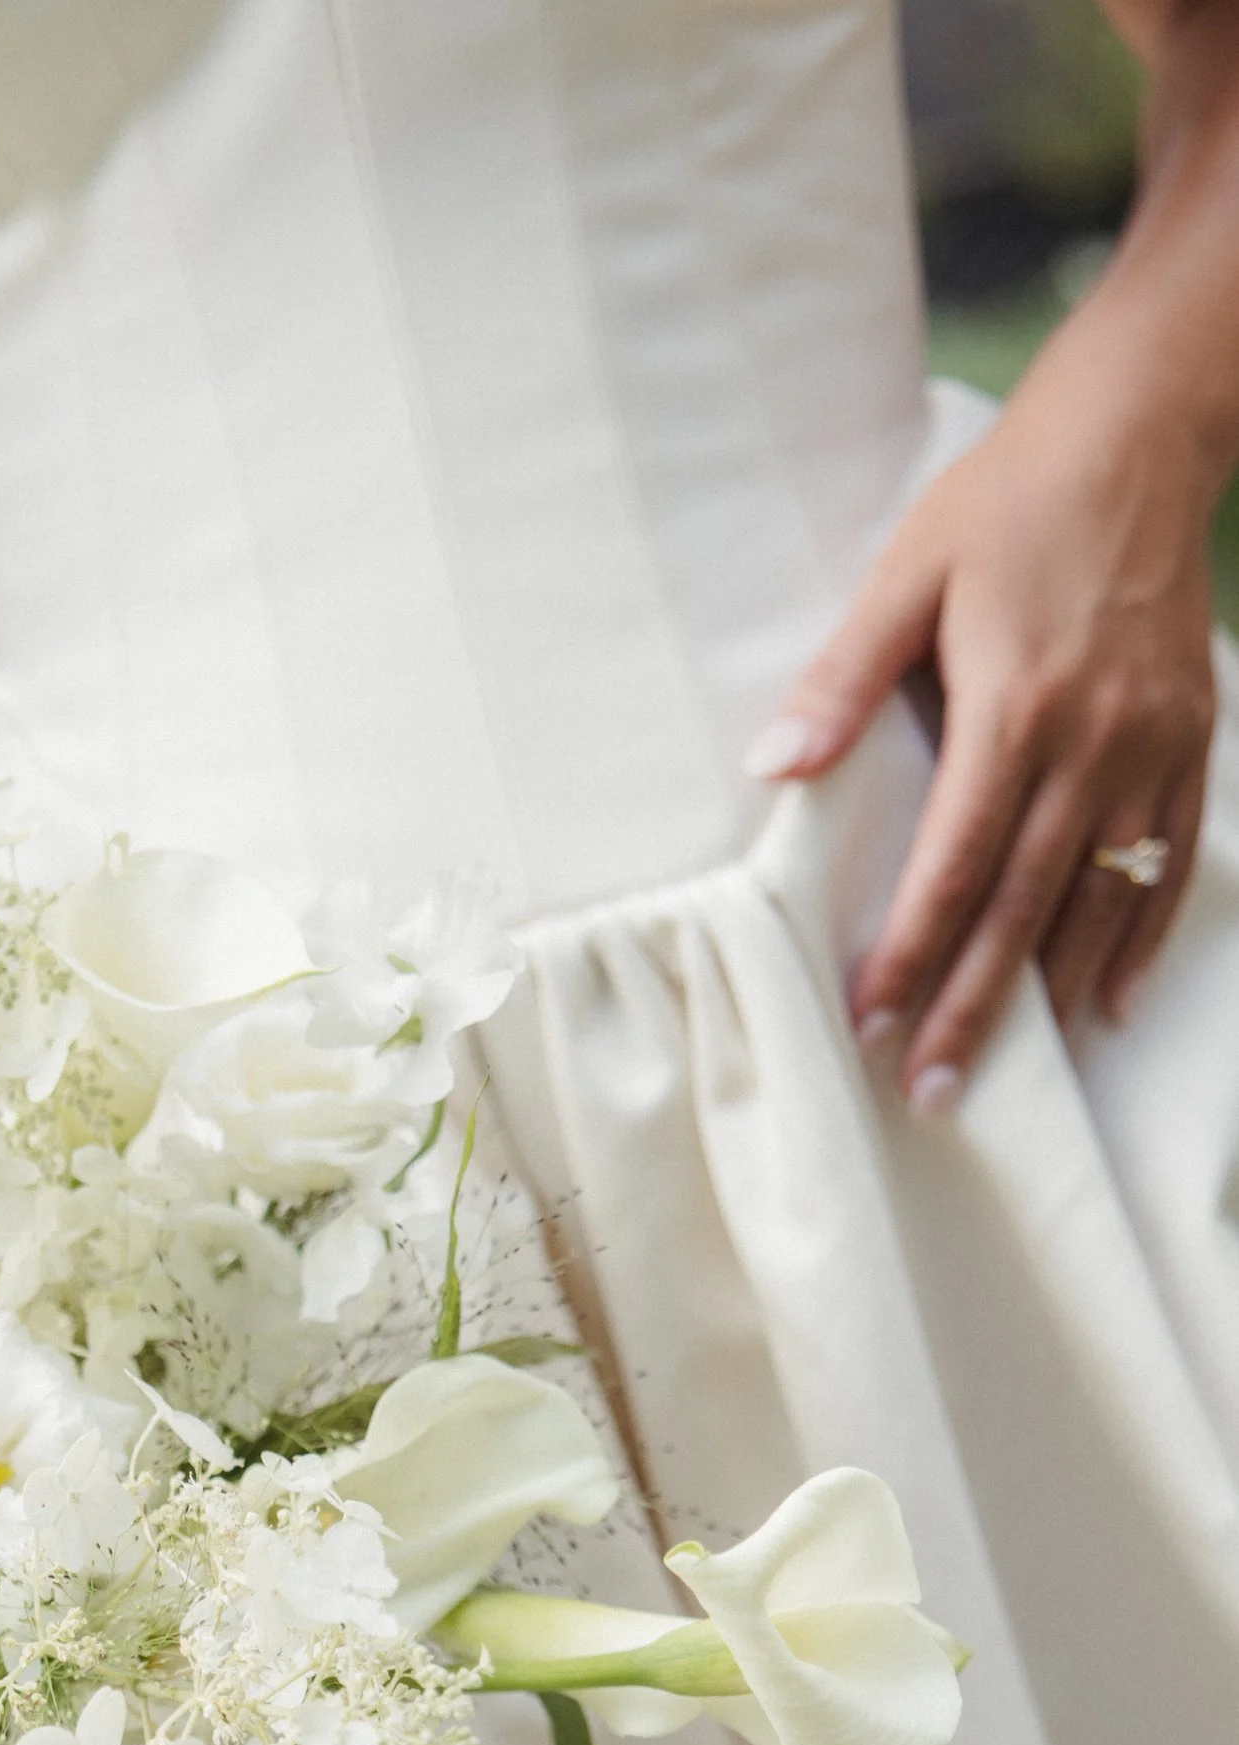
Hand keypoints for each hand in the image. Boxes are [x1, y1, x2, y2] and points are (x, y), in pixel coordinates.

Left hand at [745, 314, 1221, 1106]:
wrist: (1143, 432)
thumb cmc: (1008, 501)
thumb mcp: (906, 571)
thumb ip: (843, 679)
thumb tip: (770, 765)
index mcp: (1015, 707)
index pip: (954, 864)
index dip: (912, 953)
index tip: (871, 1024)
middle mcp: (1093, 741)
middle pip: (1025, 906)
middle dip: (973, 1007)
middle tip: (929, 1093)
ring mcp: (1152, 746)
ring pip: (1100, 900)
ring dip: (1051, 993)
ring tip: (1002, 1070)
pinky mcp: (1193, 739)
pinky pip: (1170, 862)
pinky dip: (1139, 938)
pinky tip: (1107, 1003)